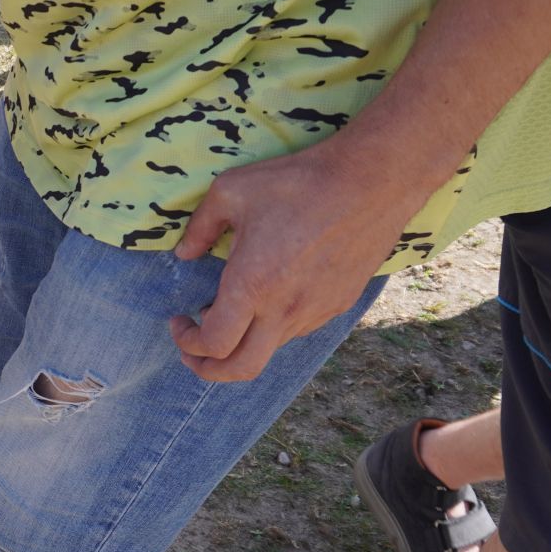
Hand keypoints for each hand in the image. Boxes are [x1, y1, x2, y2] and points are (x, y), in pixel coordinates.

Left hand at [170, 136, 429, 381]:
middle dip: (209, 370)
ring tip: (229, 306)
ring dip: (243, 340)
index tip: (179, 321)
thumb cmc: (297, 182)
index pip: (215, 344)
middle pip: (243, 369)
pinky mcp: (339, 304)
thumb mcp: (230, 191)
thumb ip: (199, 228)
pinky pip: (298, 329)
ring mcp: (317, 311)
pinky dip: (272, 325)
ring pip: (271, 348)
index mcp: (252, 285)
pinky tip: (268, 294)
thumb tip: (184, 254)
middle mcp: (285, 309)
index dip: (188, 343)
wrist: (371, 181)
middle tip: (193, 349)